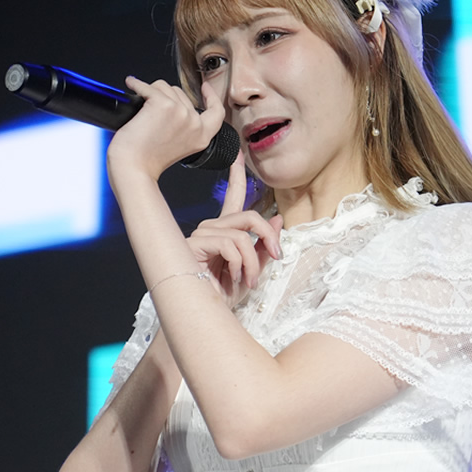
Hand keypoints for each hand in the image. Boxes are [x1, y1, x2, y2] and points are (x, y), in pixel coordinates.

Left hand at [106, 78, 225, 178]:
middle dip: (165, 98)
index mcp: (201, 136)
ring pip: (164, 87)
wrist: (132, 167)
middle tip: (151, 117)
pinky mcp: (163, 104)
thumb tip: (176, 103)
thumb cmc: (146, 161)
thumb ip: (185, 126)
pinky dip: (136, 84)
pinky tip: (132, 85)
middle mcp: (195, 123)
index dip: (211, 97)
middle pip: (181, 94)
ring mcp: (181, 112)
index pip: (216, 112)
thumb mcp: (177, 145)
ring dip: (150, 94)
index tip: (206, 88)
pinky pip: (147, 86)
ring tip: (142, 111)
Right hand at [187, 151, 283, 304]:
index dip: (237, 176)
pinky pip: (230, 245)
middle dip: (268, 237)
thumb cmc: (222, 297)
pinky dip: (240, 264)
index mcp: (223, 232)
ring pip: (241, 235)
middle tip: (277, 257)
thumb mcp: (252, 271)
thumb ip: (264, 247)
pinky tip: (234, 280)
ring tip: (249, 282)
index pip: (233, 198)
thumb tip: (277, 220)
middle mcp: (210, 229)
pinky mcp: (194, 244)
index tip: (238, 155)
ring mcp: (200, 235)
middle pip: (248, 216)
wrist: (203, 316)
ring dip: (253, 262)